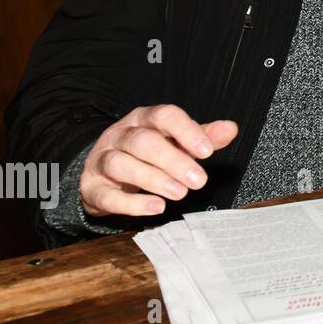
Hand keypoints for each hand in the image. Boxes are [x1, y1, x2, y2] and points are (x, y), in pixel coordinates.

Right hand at [81, 105, 236, 217]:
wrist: (103, 172)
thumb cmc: (146, 153)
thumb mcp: (174, 140)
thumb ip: (202, 136)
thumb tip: (230, 129)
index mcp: (144, 119)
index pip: (164, 116)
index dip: (186, 131)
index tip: (207, 151)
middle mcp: (121, 135)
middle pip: (143, 142)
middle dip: (173, 160)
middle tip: (198, 180)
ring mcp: (103, 160)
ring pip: (122, 164)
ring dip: (153, 179)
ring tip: (179, 193)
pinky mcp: (92, 188)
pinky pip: (107, 195)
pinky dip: (132, 203)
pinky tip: (155, 207)